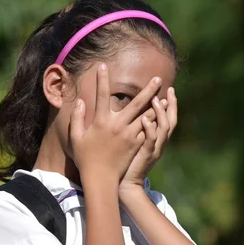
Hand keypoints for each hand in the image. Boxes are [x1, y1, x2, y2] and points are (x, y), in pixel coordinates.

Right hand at [69, 64, 162, 182]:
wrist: (100, 179)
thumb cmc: (85, 159)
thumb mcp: (76, 138)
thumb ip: (77, 118)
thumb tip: (80, 101)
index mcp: (101, 121)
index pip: (101, 95)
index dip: (101, 79)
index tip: (103, 65)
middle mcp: (118, 126)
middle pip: (136, 103)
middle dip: (148, 90)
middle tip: (158, 79)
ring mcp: (129, 136)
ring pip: (147, 117)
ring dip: (157, 105)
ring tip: (167, 97)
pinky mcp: (136, 145)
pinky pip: (148, 131)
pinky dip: (155, 122)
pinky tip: (161, 117)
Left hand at [120, 87, 177, 188]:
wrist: (124, 185)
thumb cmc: (125, 164)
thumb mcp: (134, 144)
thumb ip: (136, 129)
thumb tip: (133, 114)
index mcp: (157, 140)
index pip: (167, 119)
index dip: (170, 105)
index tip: (168, 90)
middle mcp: (159, 144)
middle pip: (171, 121)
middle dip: (172, 105)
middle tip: (169, 89)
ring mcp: (154, 150)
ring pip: (163, 129)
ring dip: (160, 113)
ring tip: (155, 99)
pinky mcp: (145, 155)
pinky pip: (151, 140)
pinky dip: (150, 128)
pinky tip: (144, 117)